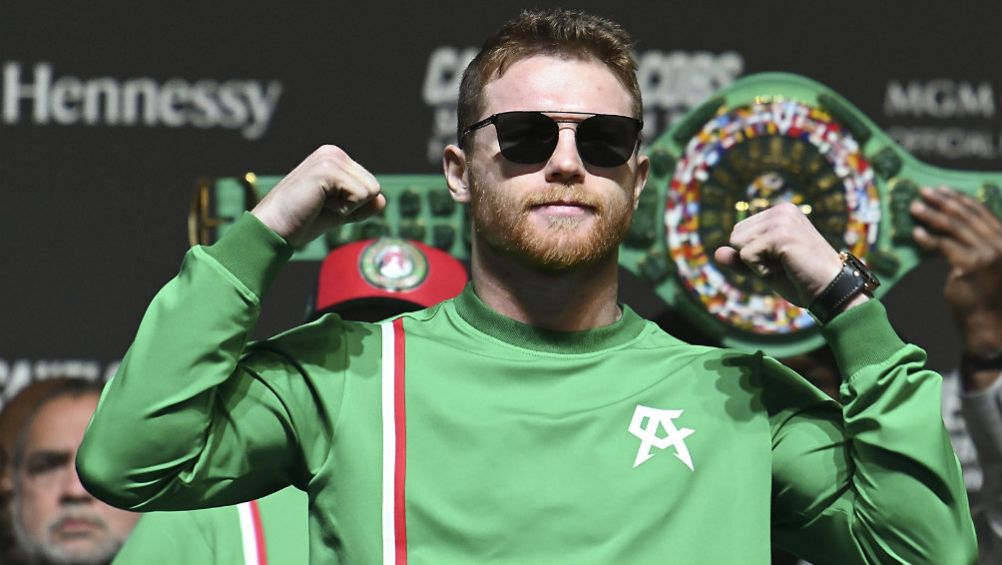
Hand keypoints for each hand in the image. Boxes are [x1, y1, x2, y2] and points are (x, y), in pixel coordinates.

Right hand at [251, 145, 385, 247]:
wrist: (274, 230)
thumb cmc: (301, 222)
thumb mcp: (339, 213)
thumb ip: (360, 205)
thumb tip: (383, 200)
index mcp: (334, 158)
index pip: (370, 185)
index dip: (354, 206)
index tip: (325, 206)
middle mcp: (333, 152)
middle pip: (374, 186)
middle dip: (353, 206)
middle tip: (321, 206)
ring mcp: (330, 158)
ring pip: (370, 191)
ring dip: (347, 207)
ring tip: (318, 204)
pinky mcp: (328, 169)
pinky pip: (360, 195)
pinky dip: (343, 209)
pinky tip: (318, 204)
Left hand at [713, 202, 844, 307]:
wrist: (832, 291)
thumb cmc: (802, 280)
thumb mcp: (765, 268)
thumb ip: (741, 259)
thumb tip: (716, 253)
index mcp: (781, 212)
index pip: (739, 232)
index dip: (753, 255)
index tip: (781, 260)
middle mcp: (782, 210)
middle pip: (735, 236)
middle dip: (751, 257)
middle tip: (783, 264)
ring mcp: (782, 220)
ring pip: (738, 244)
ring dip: (756, 264)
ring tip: (785, 265)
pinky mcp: (781, 235)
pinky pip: (747, 255)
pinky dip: (760, 270)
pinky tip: (786, 268)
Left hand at [910, 186, 1001, 356]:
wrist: (991, 324)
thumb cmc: (987, 296)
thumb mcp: (989, 264)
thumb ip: (979, 243)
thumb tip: (954, 223)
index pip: (981, 212)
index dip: (960, 199)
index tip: (942, 191)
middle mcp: (1000, 244)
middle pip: (966, 216)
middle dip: (942, 202)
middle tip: (923, 193)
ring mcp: (986, 254)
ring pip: (954, 227)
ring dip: (931, 215)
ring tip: (914, 207)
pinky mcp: (969, 265)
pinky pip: (943, 245)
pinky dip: (928, 237)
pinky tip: (916, 233)